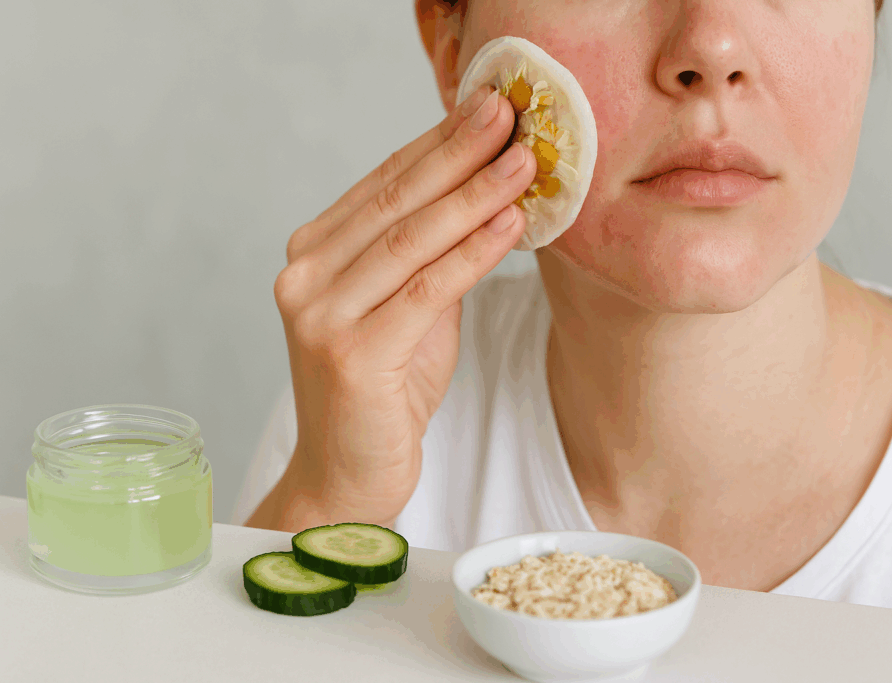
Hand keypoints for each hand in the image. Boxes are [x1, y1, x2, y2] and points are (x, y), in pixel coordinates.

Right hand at [273, 85, 536, 524]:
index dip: (440, 142)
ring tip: (525, 161)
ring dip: (475, 196)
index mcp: (314, 254)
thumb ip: (432, 256)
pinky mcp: (349, 355)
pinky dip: (472, 254)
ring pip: (411, 240)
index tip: (489, 104)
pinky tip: (510, 223)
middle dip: (460, 152)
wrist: (348, 475)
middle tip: (511, 112)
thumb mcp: (410, 310)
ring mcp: (320, 314)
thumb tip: (488, 193)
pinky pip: (425, 291)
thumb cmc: (384, 393)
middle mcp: (305, 275)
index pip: (385, 184)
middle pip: (396, 201)